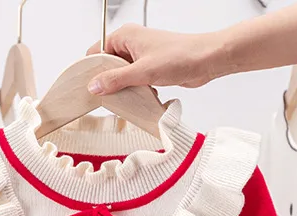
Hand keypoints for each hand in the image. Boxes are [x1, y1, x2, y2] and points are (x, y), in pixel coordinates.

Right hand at [87, 24, 224, 94]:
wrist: (205, 60)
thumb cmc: (179, 56)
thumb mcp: (142, 72)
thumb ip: (115, 79)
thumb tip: (94, 86)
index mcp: (125, 36)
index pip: (96, 52)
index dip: (92, 70)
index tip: (91, 89)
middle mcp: (131, 44)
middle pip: (108, 66)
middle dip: (110, 83)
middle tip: (112, 97)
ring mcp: (141, 56)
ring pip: (122, 76)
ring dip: (125, 89)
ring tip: (132, 96)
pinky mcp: (150, 68)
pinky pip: (135, 81)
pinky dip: (137, 91)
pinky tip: (144, 96)